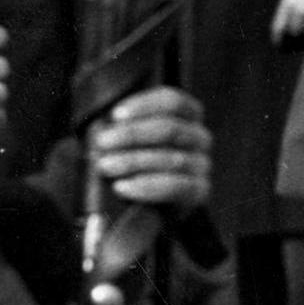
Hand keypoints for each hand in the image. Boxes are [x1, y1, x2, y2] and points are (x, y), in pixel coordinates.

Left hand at [88, 85, 211, 209]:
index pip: (173, 101)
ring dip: (133, 161)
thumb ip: (121, 129)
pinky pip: (175, 187)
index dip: (144, 105)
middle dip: (132, 134)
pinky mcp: (199, 191)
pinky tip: (122, 187)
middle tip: (103, 142)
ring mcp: (202, 164)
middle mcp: (200, 137)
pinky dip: (146, 186)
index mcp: (187, 115)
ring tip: (106, 166)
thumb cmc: (138, 161)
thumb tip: (101, 128)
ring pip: (172, 158)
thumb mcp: (130, 140)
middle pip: (170, 128)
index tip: (115, 115)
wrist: (152, 203)